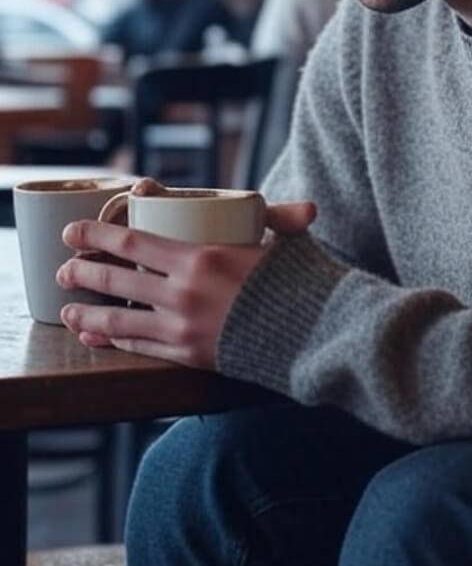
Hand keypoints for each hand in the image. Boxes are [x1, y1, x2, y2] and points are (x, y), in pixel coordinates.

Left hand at [56, 200, 315, 367]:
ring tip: (68, 311)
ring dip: (87, 314)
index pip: (132, 242)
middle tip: (64, 269)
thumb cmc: (300, 283)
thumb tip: (308, 209)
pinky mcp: (189, 356)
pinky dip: (114, 341)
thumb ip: (281, 222)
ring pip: (119, 320)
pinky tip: (98, 338)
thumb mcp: (285, 244)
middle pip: (116, 280)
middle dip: (82, 273)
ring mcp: (183, 328)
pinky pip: (140, 347)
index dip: (95, 236)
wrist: (313, 337)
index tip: (72, 232)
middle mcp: (183, 293)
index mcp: (200, 256)